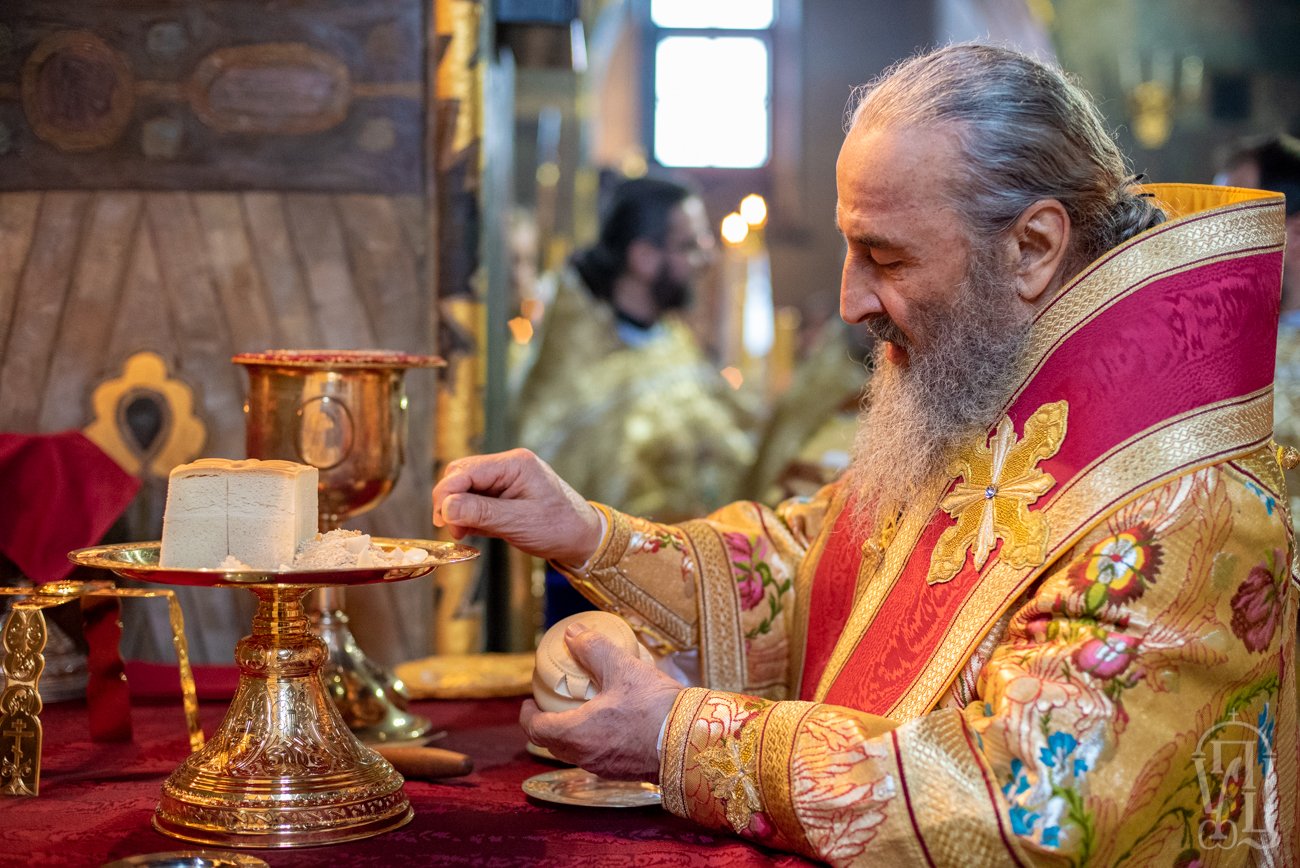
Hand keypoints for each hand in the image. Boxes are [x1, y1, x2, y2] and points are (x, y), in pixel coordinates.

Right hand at [432, 449, 603, 564]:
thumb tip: (446, 507)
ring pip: (466, 488)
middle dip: (450, 501)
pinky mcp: (504, 495)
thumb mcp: (519, 522)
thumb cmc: (559, 528)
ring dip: (458, 510)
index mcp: (515, 464)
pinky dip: (469, 515)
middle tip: (452, 530)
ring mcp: (506, 480)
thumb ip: (481, 513)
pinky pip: (476, 500)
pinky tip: (473, 531)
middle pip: (461, 475)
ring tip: (463, 533)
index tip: (441, 520)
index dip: (447, 494)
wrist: (583, 538)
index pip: (466, 470)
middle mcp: (508, 466)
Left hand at [520, 624, 681, 781]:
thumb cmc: (655, 706)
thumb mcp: (623, 669)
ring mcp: (605, 768)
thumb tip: (574, 633)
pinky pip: (596, 757)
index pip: (535, 729)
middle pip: (552, 743)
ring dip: (571, 733)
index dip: (528, 714)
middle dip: (547, 723)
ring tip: (582, 710)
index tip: (530, 701)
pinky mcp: (624, 772)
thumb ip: (594, 649)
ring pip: (574, 752)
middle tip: (553, 703)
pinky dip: (592, 741)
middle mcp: (586, 756)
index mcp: (577, 734)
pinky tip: (611, 723)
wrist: (693, 739)